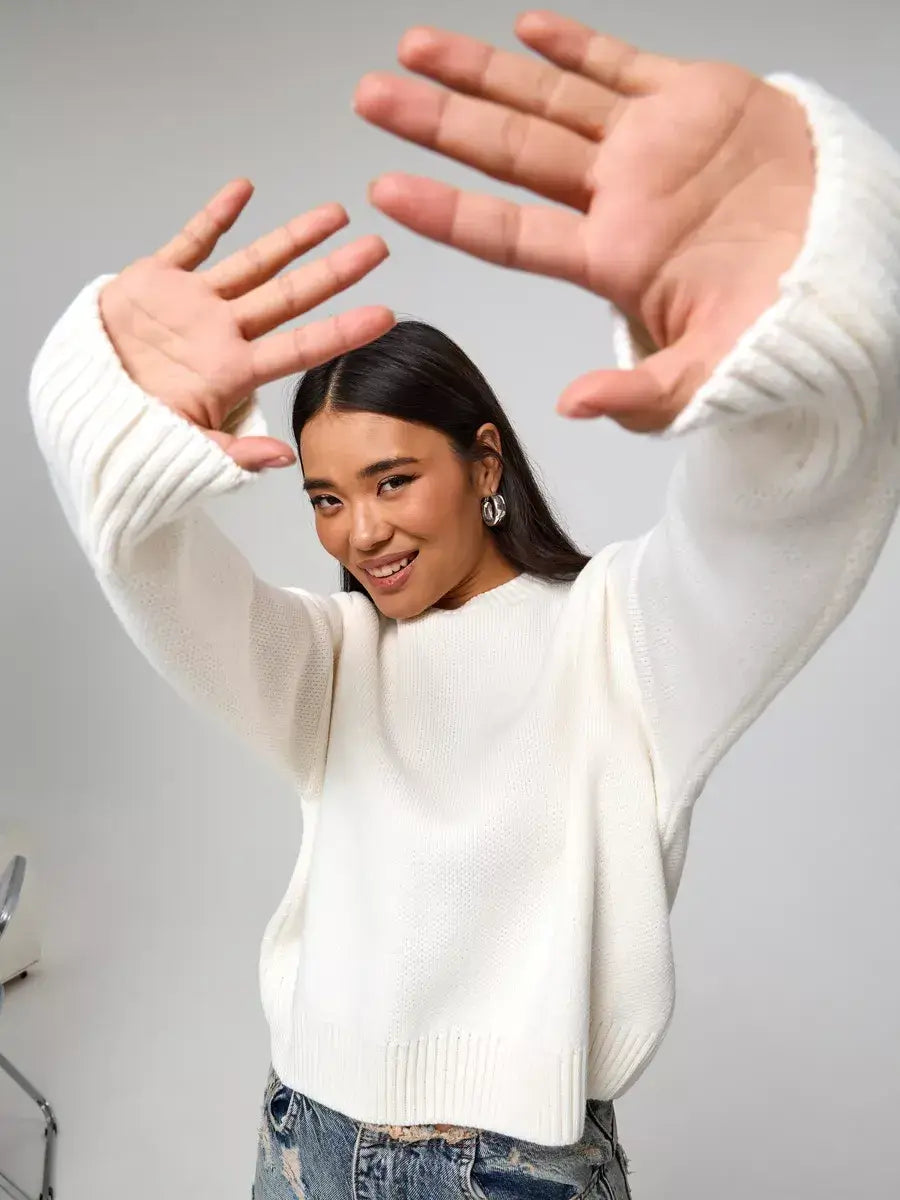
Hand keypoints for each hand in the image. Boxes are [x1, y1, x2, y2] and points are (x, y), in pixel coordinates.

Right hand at [99, 180, 393, 468]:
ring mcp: (193, 304)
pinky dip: (216, 215)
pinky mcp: (156, 280)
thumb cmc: (134, 435)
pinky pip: (192, 241)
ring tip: (334, 214)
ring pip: (253, 262)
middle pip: (290, 295)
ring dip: (292, 237)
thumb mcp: (188, 455)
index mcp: (234, 370)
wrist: (82, 409)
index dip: (344, 330)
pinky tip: (243, 189)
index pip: (302, 346)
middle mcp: (223, 331)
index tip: (385, 315)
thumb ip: (237, 458)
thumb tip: (287, 459)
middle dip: (334, 271)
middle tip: (378, 248)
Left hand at [354, 9, 814, 430]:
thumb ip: (640, 392)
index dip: (447, 209)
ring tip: (414, 49)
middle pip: (509, 153)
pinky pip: (621, 66)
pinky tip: (526, 28)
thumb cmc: (776, 328)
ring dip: (482, 75)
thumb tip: (572, 406)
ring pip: (549, 102)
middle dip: (439, 122)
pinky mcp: (692, 101)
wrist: (846, 265)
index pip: (509, 231)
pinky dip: (575, 47)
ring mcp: (648, 147)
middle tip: (370, 98)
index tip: (384, 189)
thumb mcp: (707, 379)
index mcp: (611, 260)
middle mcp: (615, 199)